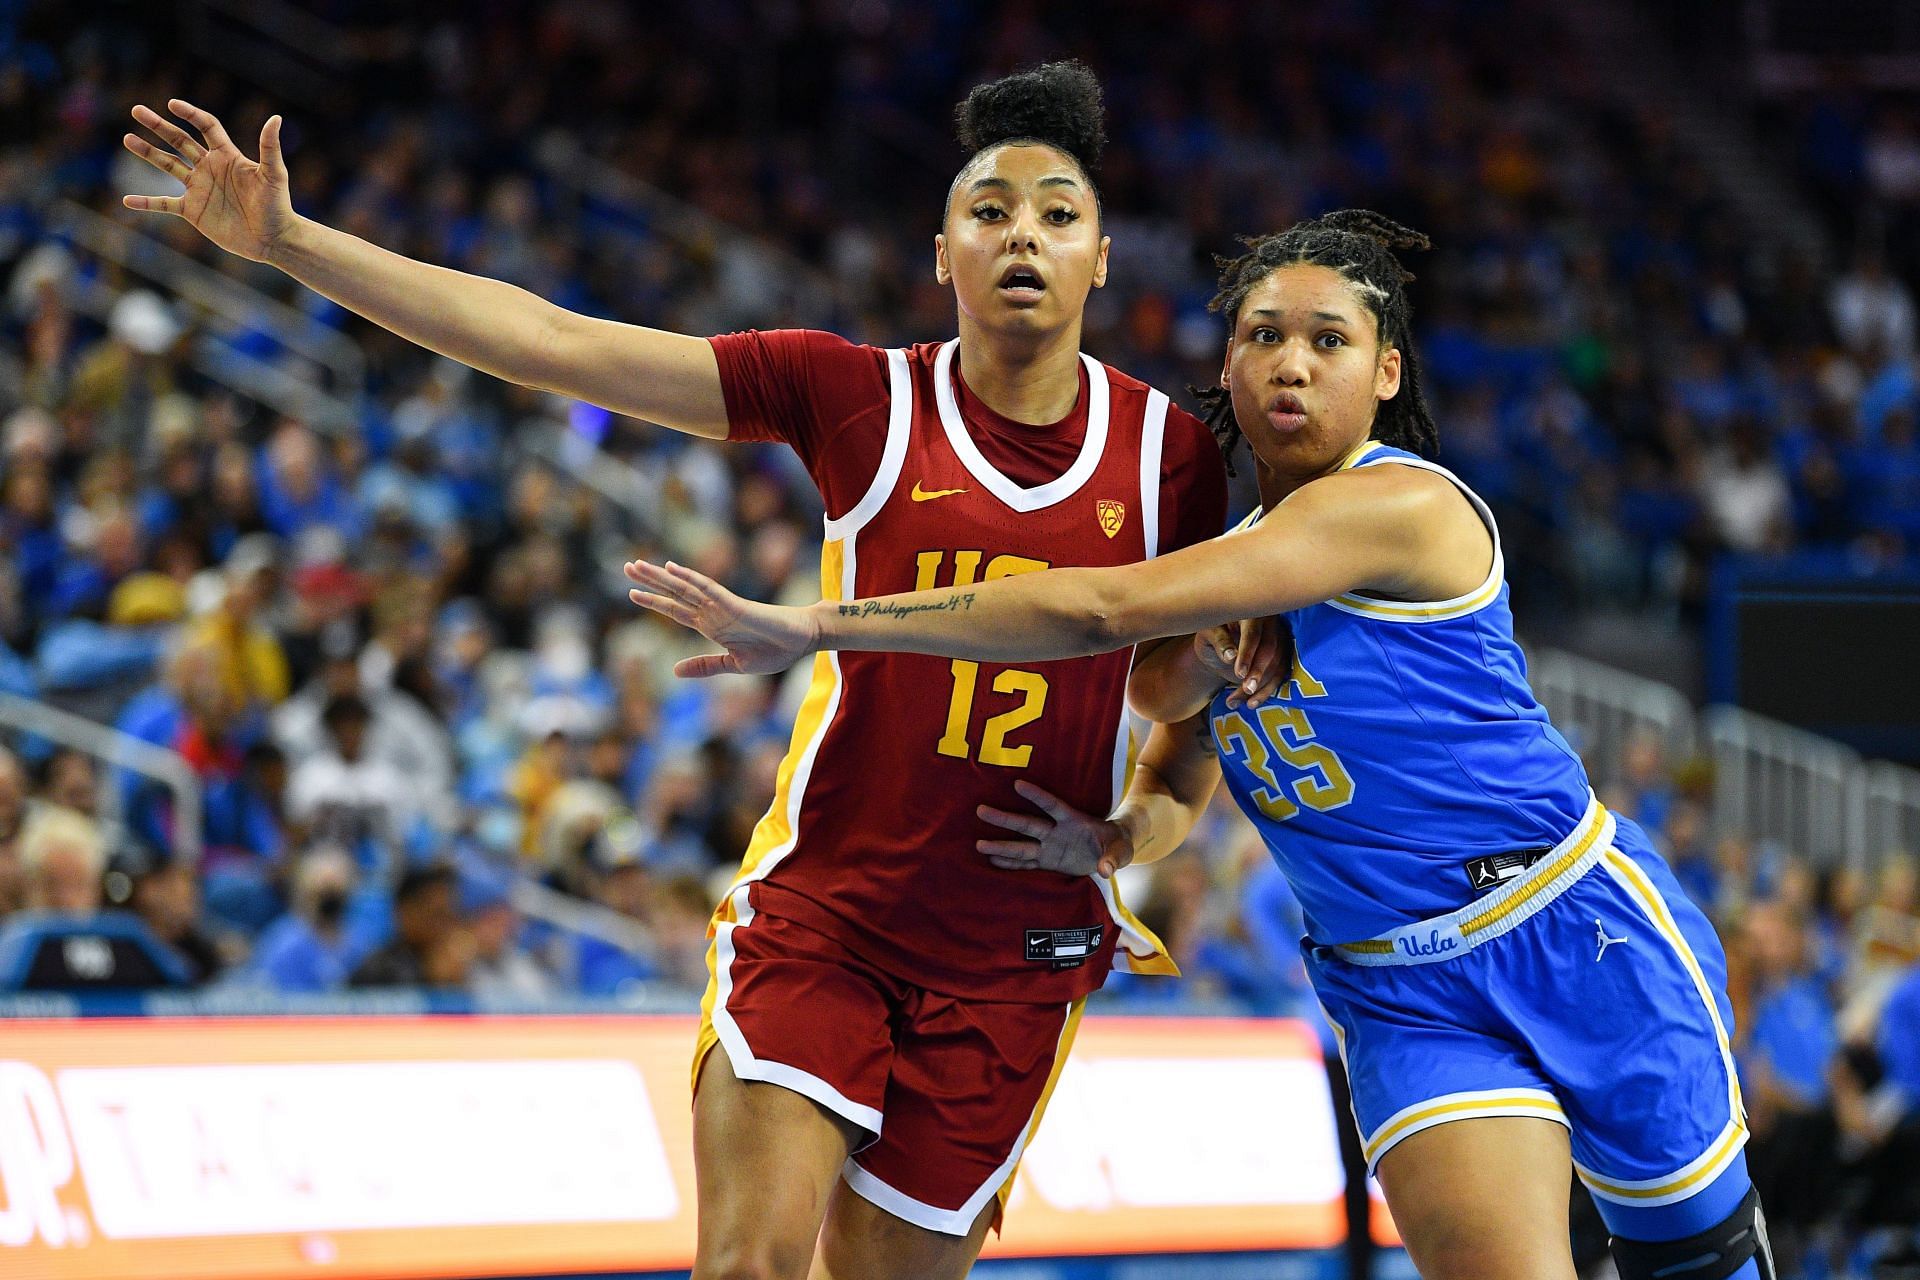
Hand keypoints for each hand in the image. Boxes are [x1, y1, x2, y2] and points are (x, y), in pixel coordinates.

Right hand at [122, 100, 294, 262]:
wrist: (273, 239)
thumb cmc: (278, 206)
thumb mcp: (274, 174)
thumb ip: (270, 147)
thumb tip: (276, 118)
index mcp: (228, 156)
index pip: (206, 126)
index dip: (190, 114)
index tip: (172, 104)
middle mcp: (210, 168)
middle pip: (179, 140)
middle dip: (159, 126)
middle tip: (137, 110)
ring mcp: (199, 188)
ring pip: (168, 165)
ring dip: (147, 152)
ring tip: (127, 138)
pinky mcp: (193, 210)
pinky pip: (164, 204)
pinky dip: (146, 203)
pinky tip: (127, 200)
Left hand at [625, 559, 818, 676]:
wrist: (802, 642)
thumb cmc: (774, 651)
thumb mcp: (734, 665)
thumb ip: (705, 666)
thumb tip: (674, 671)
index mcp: (711, 626)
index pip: (676, 610)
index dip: (654, 601)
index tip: (632, 592)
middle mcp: (712, 612)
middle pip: (675, 594)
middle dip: (650, 581)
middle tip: (626, 567)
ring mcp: (722, 606)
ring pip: (685, 588)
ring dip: (661, 576)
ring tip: (637, 565)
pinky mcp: (735, 605)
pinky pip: (708, 589)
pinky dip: (690, 579)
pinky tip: (673, 568)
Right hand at [977, 780, 1132, 878]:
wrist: (1111, 851)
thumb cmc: (1117, 845)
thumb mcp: (1120, 851)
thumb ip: (1113, 858)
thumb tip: (1105, 869)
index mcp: (1073, 822)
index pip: (1052, 806)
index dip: (1036, 795)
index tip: (1017, 784)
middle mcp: (1056, 832)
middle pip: (1027, 824)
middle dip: (1005, 818)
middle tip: (981, 810)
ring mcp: (1049, 846)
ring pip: (1022, 845)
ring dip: (1001, 845)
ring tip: (979, 844)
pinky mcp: (1048, 861)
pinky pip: (1026, 863)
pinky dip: (1010, 863)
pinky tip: (991, 862)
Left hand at [1195, 616, 1289, 709]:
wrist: (1220, 644)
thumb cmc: (1212, 634)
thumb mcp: (1207, 634)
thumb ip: (1218, 640)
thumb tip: (1230, 656)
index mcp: (1250, 612)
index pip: (1252, 634)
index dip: (1247, 654)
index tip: (1239, 673)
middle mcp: (1269, 623)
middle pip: (1270, 649)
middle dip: (1258, 672)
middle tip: (1246, 689)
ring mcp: (1279, 639)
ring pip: (1276, 665)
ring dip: (1261, 687)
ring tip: (1241, 703)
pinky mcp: (1283, 655)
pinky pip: (1279, 675)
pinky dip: (1265, 692)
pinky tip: (1250, 704)